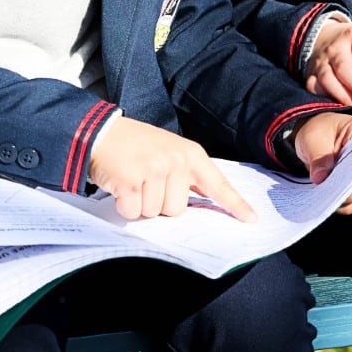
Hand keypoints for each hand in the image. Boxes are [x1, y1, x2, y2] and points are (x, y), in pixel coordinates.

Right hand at [87, 116, 256, 221]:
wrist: (100, 132)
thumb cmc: (135, 145)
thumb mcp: (169, 151)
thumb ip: (186, 175)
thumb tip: (203, 201)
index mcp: (190, 154)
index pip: (217, 184)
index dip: (235, 204)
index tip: (251, 220)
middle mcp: (176, 161)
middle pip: (178, 209)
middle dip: (160, 203)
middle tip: (146, 181)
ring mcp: (153, 170)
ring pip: (155, 213)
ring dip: (140, 204)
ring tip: (133, 180)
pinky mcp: (130, 180)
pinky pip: (133, 211)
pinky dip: (124, 205)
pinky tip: (120, 186)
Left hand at [292, 112, 351, 214]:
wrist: (316, 141)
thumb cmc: (319, 133)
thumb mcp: (312, 138)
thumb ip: (318, 156)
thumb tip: (320, 178)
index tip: (343, 177)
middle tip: (330, 193)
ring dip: (348, 199)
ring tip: (328, 199)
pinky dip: (347, 205)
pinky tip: (332, 204)